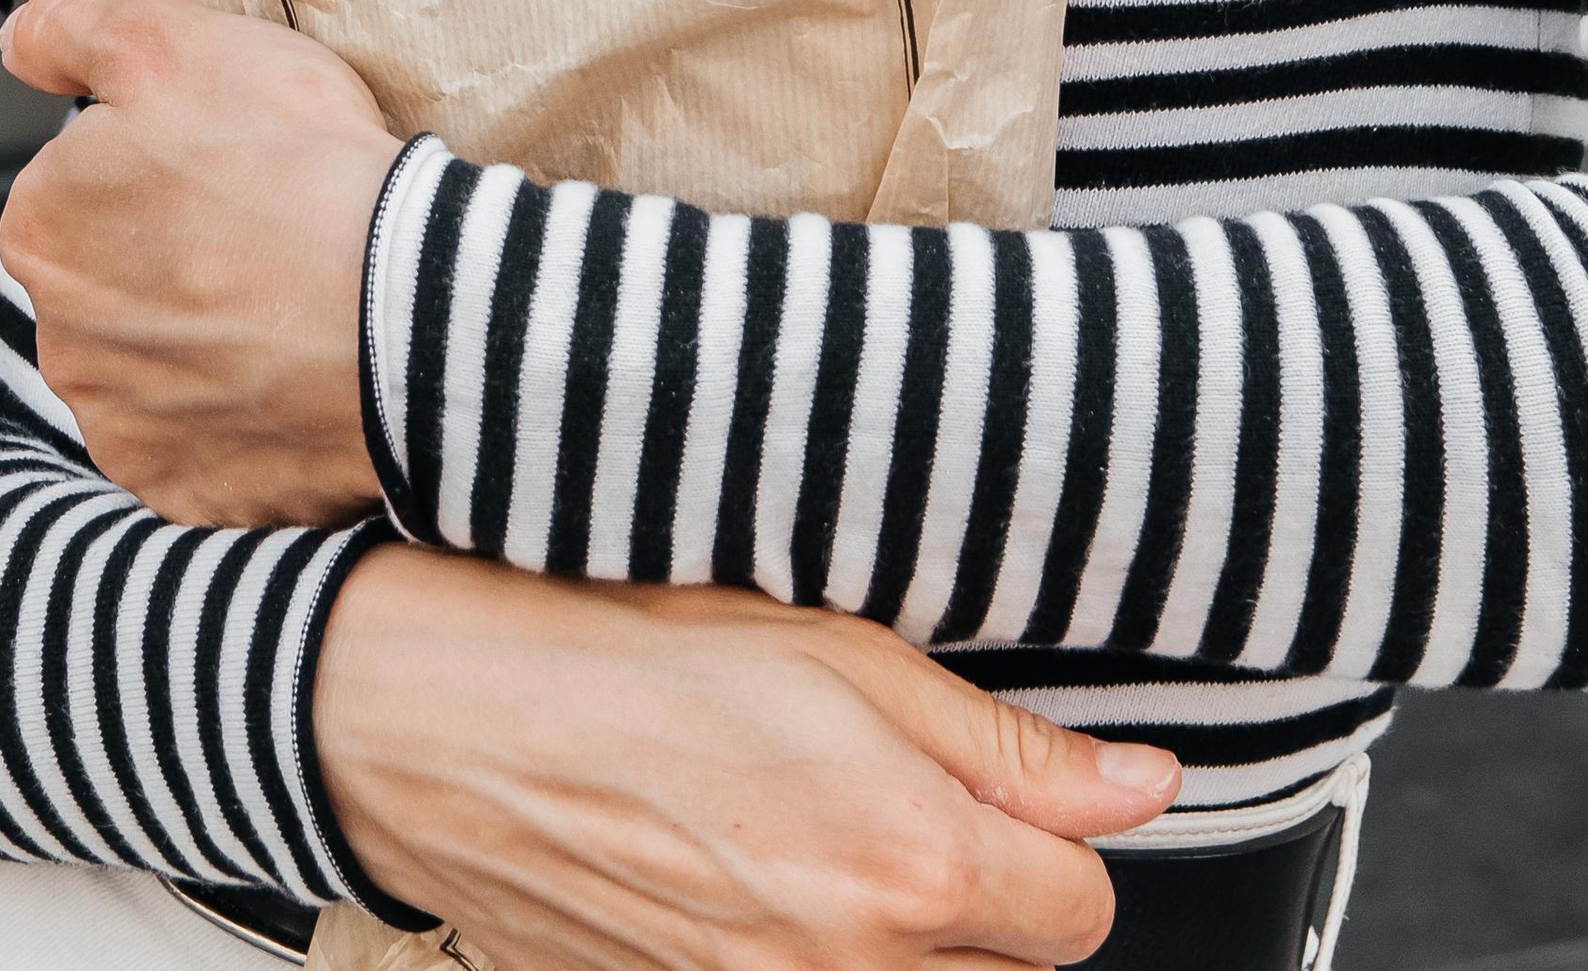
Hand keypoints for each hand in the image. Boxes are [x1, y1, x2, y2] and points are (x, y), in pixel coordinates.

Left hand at [0, 0, 398, 523]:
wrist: (403, 311)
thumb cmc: (295, 166)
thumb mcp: (179, 44)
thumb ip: (75, 28)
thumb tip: (21, 39)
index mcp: (40, 225)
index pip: (84, 181)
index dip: (162, 160)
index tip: (226, 161)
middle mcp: (57, 337)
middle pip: (113, 275)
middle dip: (174, 253)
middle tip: (264, 227)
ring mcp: (121, 424)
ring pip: (156, 360)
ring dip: (204, 337)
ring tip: (289, 300)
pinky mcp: (183, 489)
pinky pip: (203, 441)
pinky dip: (242, 411)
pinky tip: (292, 370)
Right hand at [315, 553, 1176, 970]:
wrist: (447, 720)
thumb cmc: (622, 652)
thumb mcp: (837, 647)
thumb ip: (1004, 742)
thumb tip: (1141, 787)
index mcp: (906, 865)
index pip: (1080, 914)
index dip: (1050, 840)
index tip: (1002, 795)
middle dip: (980, 898)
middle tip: (901, 805)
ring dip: (896, 934)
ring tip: (818, 837)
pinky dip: (806, 955)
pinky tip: (752, 882)